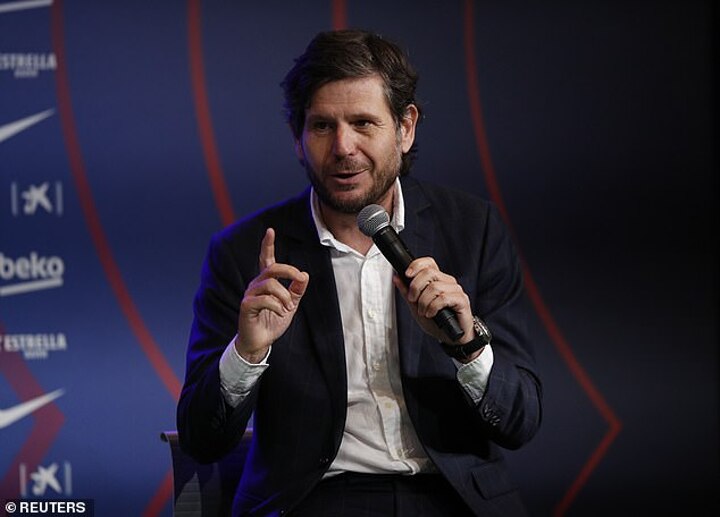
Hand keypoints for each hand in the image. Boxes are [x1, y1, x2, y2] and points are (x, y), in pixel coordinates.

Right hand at [235, 228, 308, 362]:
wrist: (260, 342)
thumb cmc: (272, 322)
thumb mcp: (290, 305)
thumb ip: (297, 291)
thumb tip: (304, 275)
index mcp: (266, 282)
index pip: (266, 259)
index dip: (267, 245)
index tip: (270, 231)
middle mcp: (256, 284)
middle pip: (272, 268)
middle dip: (288, 271)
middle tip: (299, 280)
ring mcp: (250, 294)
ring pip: (270, 284)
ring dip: (284, 295)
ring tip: (288, 308)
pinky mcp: (246, 306)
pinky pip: (264, 299)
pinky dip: (277, 305)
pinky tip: (281, 312)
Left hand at [393, 257, 474, 344]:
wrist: (452, 338)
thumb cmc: (437, 323)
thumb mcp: (416, 307)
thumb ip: (406, 292)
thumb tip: (396, 277)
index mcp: (437, 280)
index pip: (429, 263)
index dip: (417, 265)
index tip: (407, 275)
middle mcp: (447, 282)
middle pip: (429, 272)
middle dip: (415, 287)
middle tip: (412, 300)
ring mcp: (456, 290)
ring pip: (434, 287)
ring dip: (424, 301)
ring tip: (423, 312)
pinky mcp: (462, 300)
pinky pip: (443, 298)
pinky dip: (433, 307)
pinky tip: (431, 314)